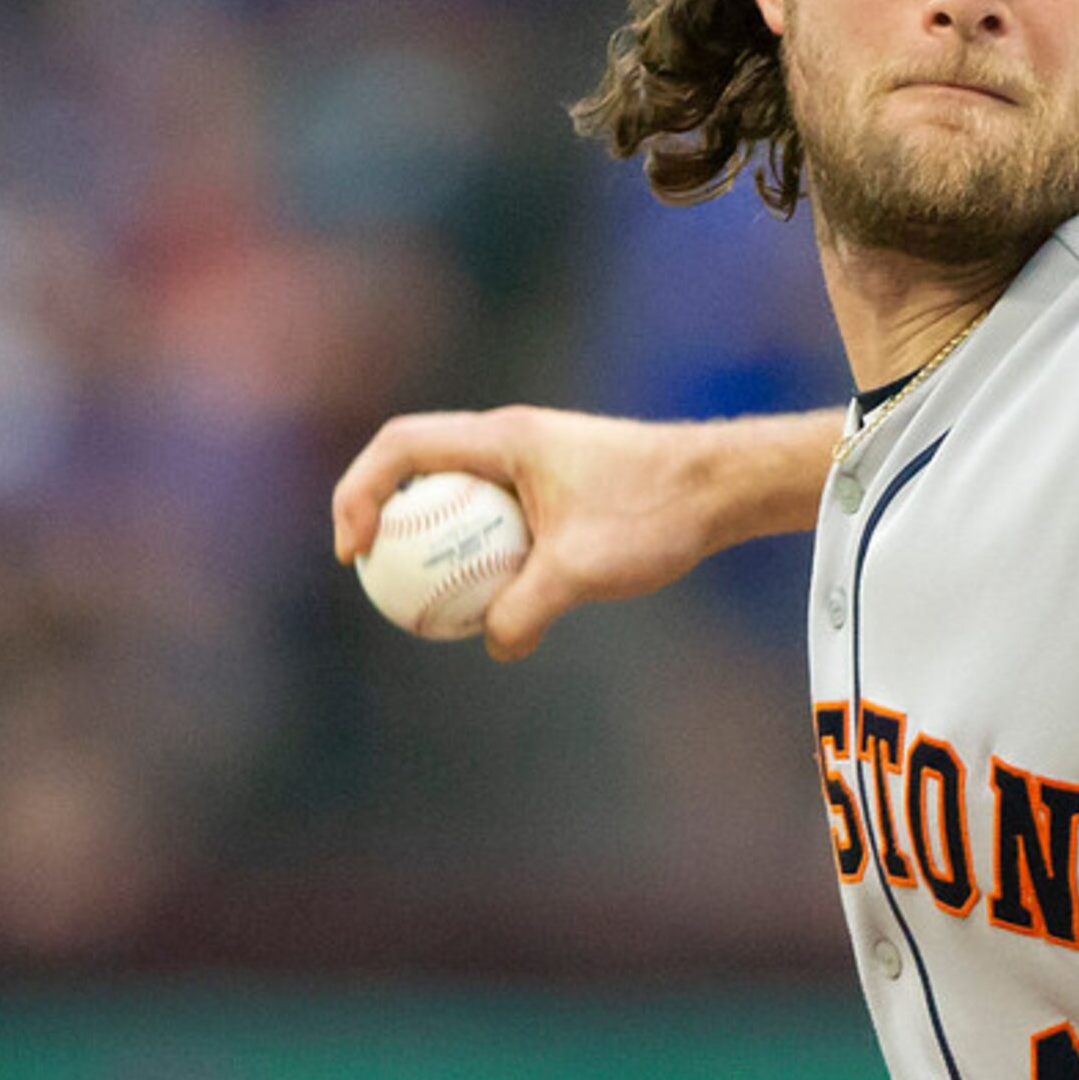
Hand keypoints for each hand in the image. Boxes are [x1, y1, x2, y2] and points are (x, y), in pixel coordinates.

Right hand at [332, 407, 730, 660]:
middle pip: (415, 463)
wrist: (721, 488)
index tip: (357, 552)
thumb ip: (527, 608)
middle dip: (378, 511)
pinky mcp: (552, 486)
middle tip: (370, 571)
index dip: (359, 492)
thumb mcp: (584, 570)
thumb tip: (493, 642)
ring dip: (426, 533)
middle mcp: (510, 438)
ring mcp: (531, 460)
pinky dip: (471, 546)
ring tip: (417, 593)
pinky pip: (489, 512)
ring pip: (453, 490)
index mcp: (504, 438)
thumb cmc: (656, 515)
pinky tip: (483, 598)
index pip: (400, 446)